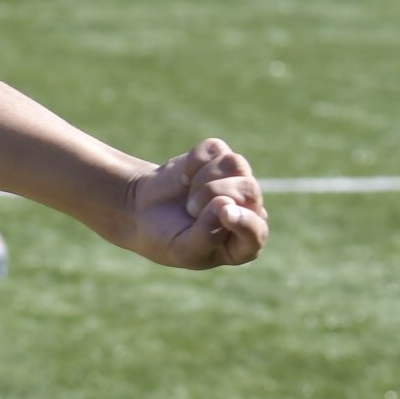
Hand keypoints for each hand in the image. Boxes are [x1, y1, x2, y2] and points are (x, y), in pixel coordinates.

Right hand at [124, 138, 267, 269]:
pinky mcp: (220, 156)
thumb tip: (226, 204)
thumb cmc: (165, 237)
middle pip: (249, 189)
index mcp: (244, 241)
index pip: (257, 230)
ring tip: (191, 195)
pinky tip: (186, 178)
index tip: (225, 213)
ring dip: (205, 178)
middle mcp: (249, 208)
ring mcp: (237, 180)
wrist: (142, 211)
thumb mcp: (183, 249)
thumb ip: (207, 236)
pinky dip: (194, 162)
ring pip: (235, 164)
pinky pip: (215, 149)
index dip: (244, 221)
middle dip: (213, 195)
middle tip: (191, 209)